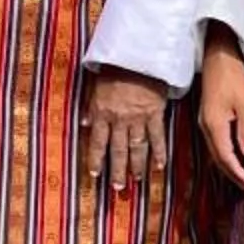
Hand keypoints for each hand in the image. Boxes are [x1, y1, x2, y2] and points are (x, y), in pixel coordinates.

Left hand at [81, 67, 169, 192]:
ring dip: (136, 166)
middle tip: (117, 188)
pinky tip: (159, 166)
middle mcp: (119, 119)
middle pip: (117, 150)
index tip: (94, 175)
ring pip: (136, 148)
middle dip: (116, 170)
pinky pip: (157, 137)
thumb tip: (84, 124)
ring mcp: (138, 118)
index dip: (95, 159)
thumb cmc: (114, 68)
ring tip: (135, 181)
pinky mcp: (155, 114)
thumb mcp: (95, 86)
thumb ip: (90, 107)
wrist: (138, 56)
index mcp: (102, 112)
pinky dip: (159, 152)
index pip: (97, 142)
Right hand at [196, 31, 243, 191]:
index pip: (225, 157)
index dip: (237, 173)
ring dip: (227, 165)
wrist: (218, 56)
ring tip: (241, 175)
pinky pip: (214, 142)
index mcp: (215, 125)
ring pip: (214, 151)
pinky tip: (233, 154)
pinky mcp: (207, 116)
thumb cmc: (234, 77)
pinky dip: (224, 153)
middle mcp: (206, 126)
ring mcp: (204, 121)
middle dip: (231, 174)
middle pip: (217, 157)